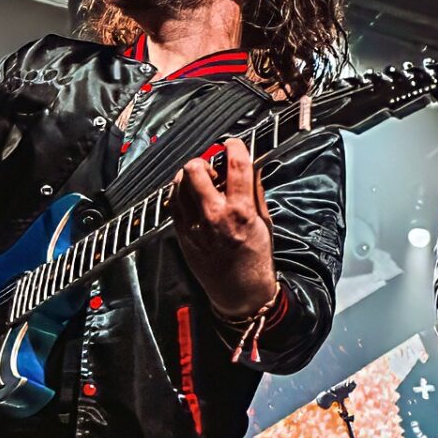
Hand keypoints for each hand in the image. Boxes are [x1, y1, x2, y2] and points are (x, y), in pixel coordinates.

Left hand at [170, 138, 278, 318]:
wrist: (240, 293)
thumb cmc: (256, 260)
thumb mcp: (264, 223)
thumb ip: (255, 192)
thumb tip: (250, 167)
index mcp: (241, 212)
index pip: (235, 166)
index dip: (234, 147)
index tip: (233, 144)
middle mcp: (214, 215)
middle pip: (196, 170)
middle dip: (205, 162)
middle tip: (214, 169)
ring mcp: (194, 225)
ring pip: (180, 183)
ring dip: (191, 177)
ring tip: (203, 183)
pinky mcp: (181, 233)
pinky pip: (173, 202)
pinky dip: (181, 193)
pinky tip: (192, 197)